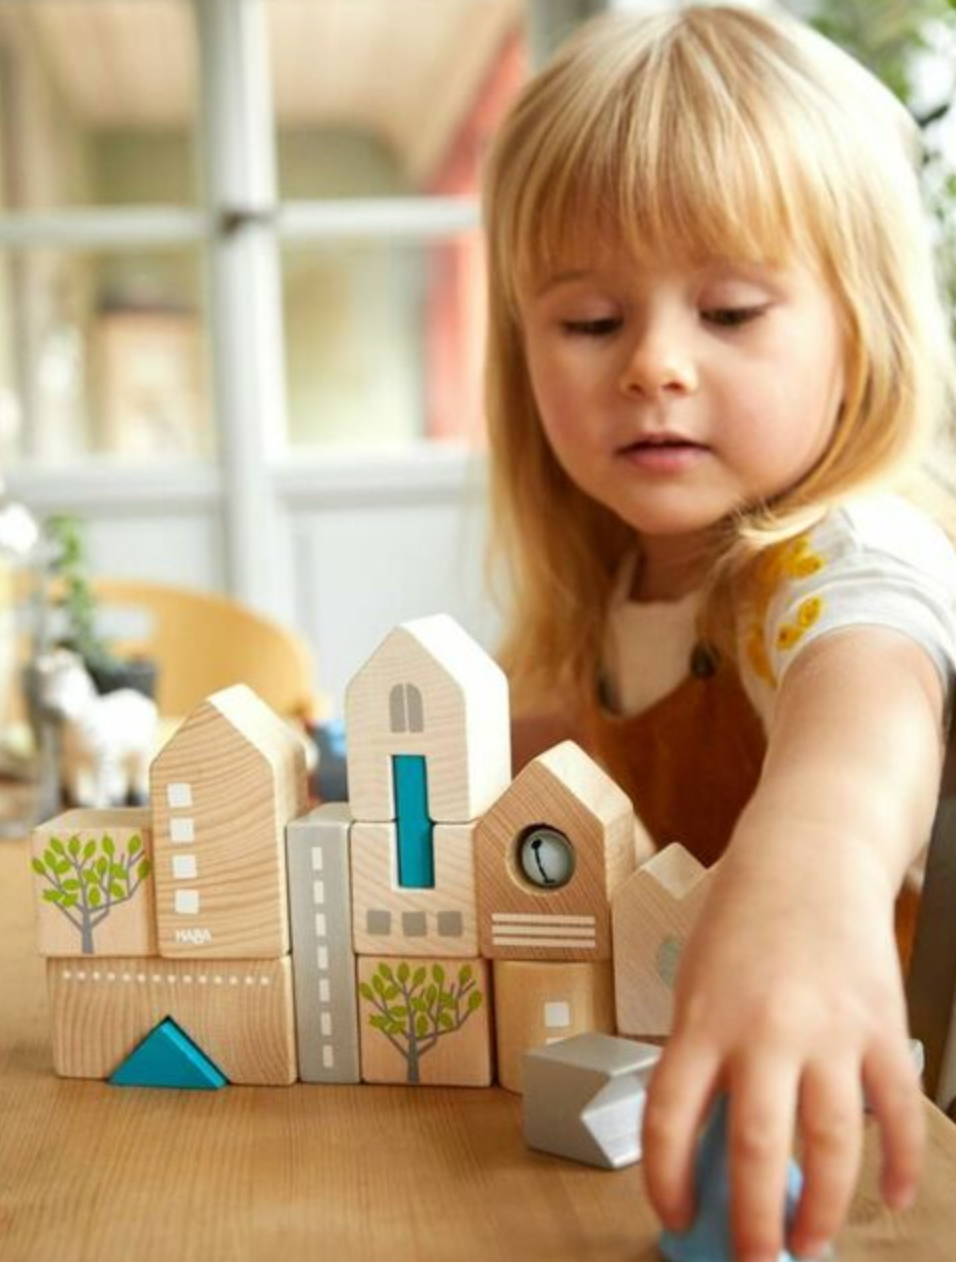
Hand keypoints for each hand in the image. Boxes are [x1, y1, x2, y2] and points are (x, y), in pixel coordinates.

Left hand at [641, 832, 923, 1260]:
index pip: (670, 1119)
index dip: (667, 1181)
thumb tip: (713, 1145)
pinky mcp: (882, 1028)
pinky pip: (897, 1114)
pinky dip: (901, 1165)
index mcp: (703, 1018)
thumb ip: (703, 1055)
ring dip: (826, 1209)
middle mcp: (765, 1029)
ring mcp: (830, 1031)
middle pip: (760, 1150)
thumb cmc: (743, 919)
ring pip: (833, 1145)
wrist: (810, 857)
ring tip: (812, 1243)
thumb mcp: (698, 981)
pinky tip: (890, 1198)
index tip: (675, 1216)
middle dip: (756, 1223)